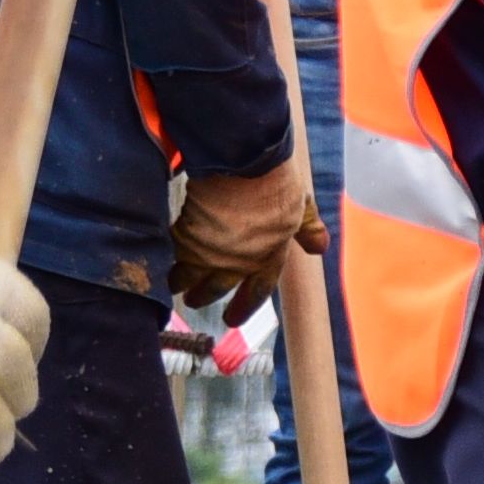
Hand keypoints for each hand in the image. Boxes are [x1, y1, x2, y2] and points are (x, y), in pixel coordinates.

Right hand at [171, 153, 309, 308]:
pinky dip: (169, 256)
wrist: (242, 163)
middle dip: (204, 297)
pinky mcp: (188, 238)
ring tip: (173, 284)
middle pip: (218, 288)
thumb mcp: (301, 205)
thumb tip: (320, 248)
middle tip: (193, 302)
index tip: (231, 320)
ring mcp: (212, 253)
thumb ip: (308, 228)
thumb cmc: (275, 181)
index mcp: (269, 256)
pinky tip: (163, 256)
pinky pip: (174, 254)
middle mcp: (240, 263)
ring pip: (190, 277)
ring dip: (181, 283)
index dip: (245, 305)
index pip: (258, 290)